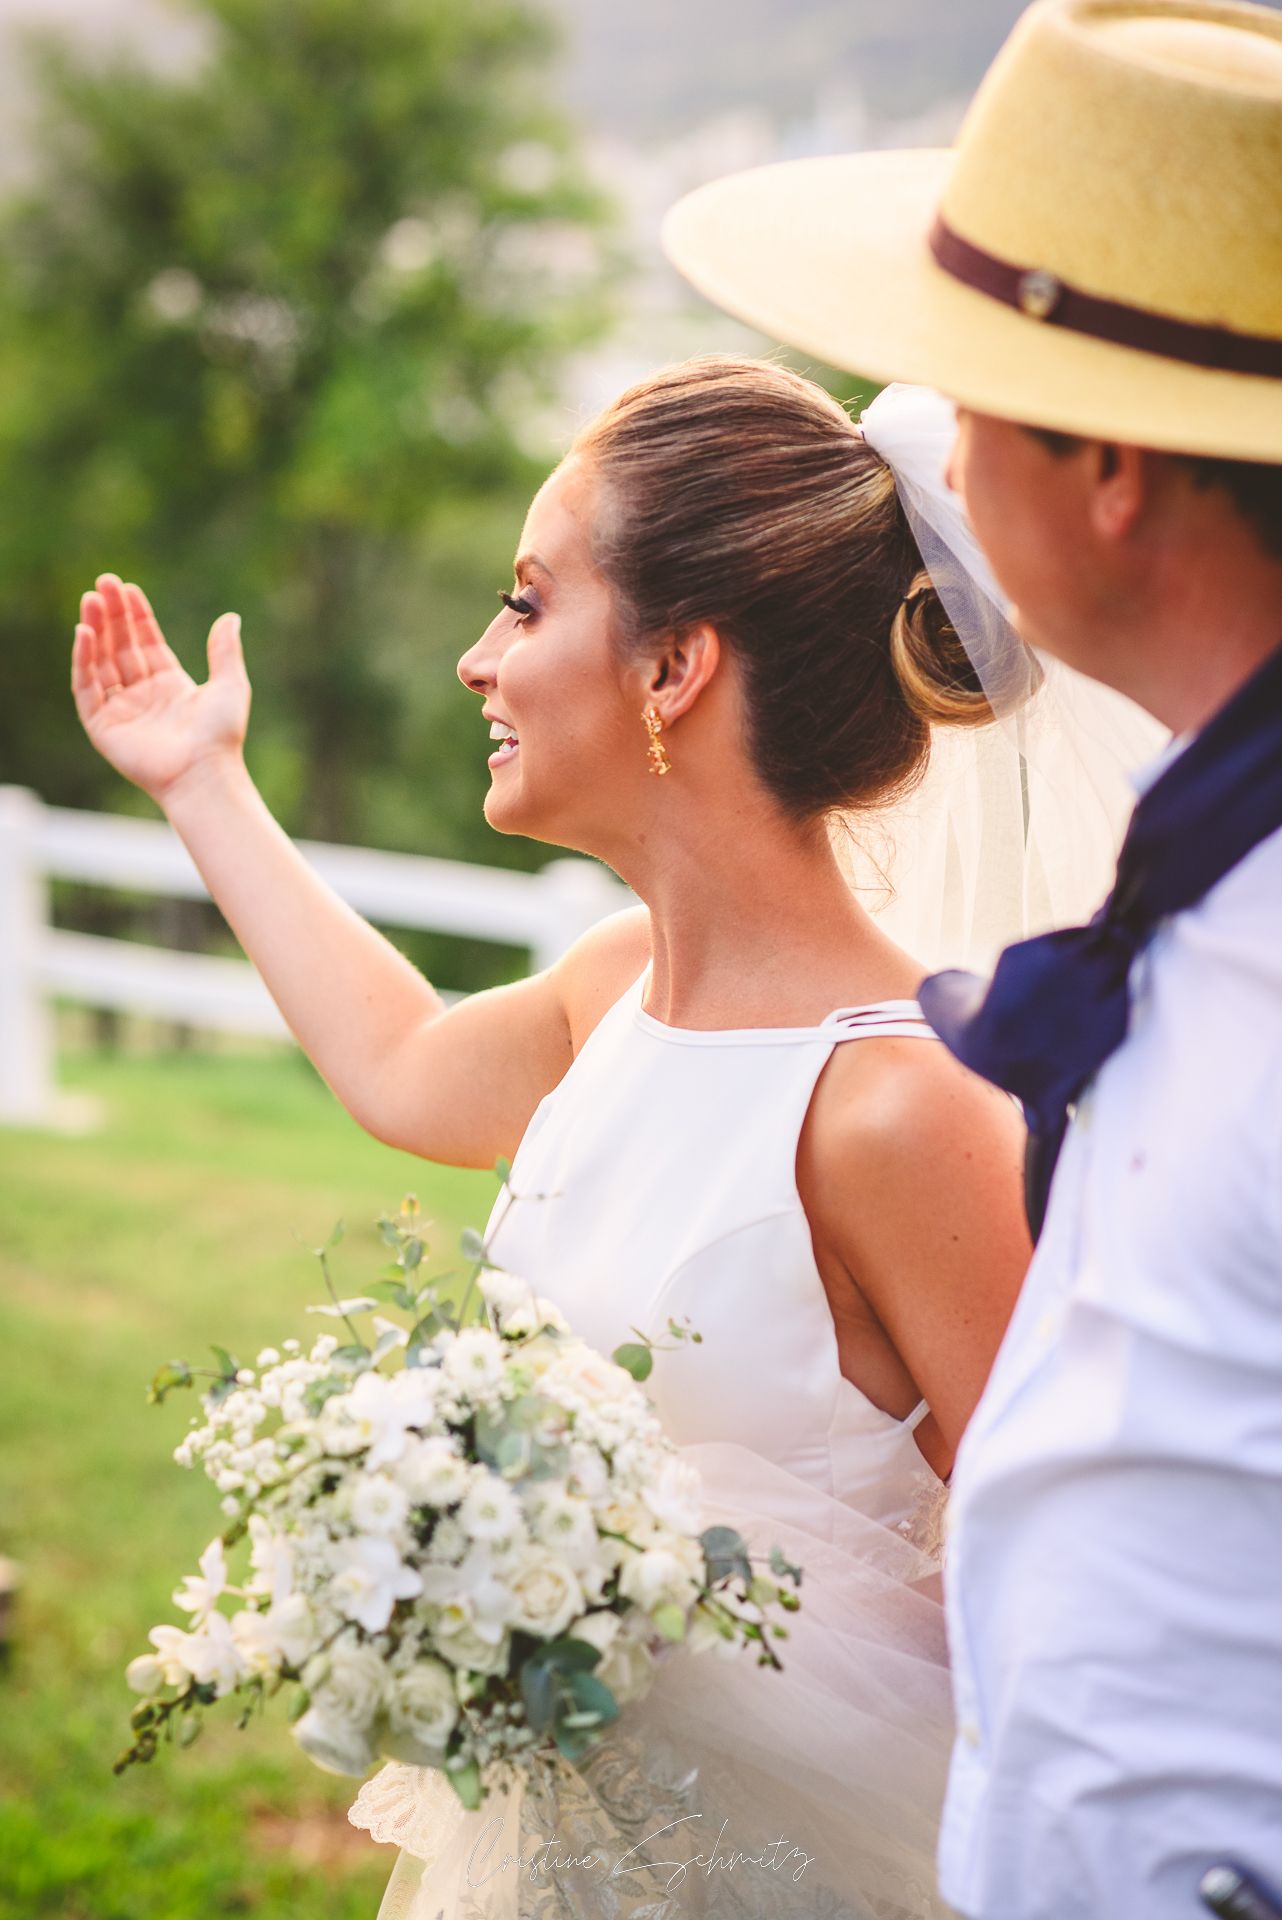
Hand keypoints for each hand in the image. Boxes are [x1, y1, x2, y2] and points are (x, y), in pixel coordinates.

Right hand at [72, 573, 251, 806]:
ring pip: (100, 662)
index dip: (136, 615)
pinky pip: (87, 688)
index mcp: (169, 685)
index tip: (127, 588)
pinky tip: (84, 633)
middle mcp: (143, 695)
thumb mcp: (229, 684)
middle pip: (120, 647)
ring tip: (90, 600)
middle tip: (102, 583)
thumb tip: (230, 617)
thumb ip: (225, 650)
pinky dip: (83, 661)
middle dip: (112, 616)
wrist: (205, 772)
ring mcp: (121, 710)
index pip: (146, 642)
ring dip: (94, 631)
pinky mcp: (103, 726)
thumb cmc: (221, 735)